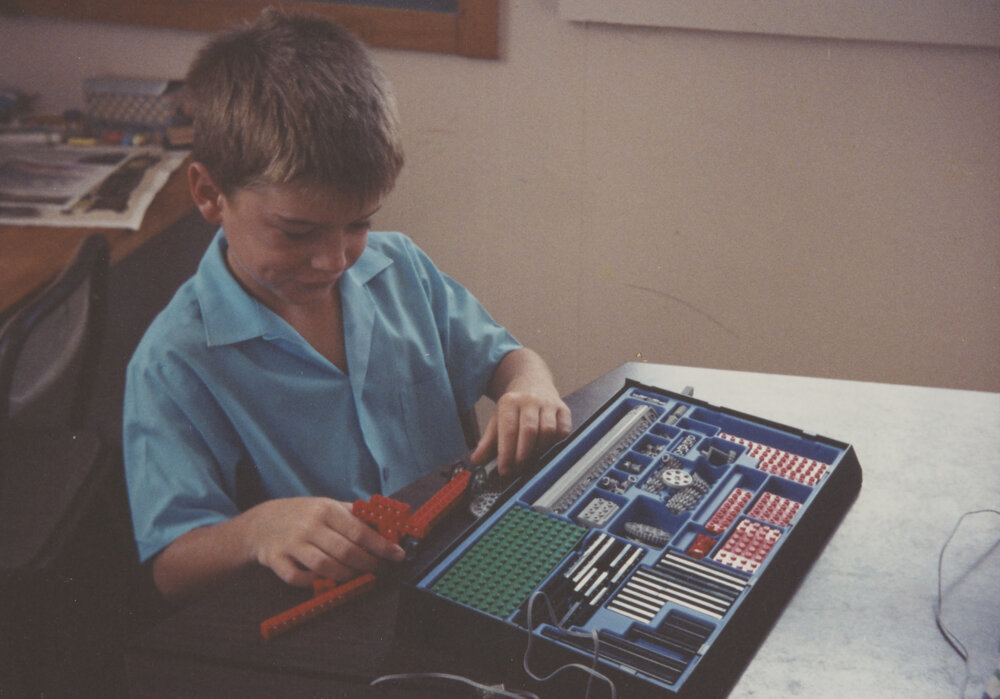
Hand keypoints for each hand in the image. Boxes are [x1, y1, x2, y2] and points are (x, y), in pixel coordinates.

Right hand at [247, 497, 405, 586]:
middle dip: (367, 563)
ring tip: (356, 575)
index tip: (397, 554)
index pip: (359, 531)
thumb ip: (355, 516)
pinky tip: (325, 579)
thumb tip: (387, 528)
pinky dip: (313, 582)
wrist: (262, 522)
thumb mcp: (329, 506)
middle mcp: (309, 526)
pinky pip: (297, 578)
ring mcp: (291, 544)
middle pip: (345, 551)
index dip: (381, 545)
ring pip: (324, 566)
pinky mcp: (276, 560)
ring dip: (345, 575)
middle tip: (378, 568)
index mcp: (326, 509)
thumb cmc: (304, 515)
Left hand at [470, 388, 571, 475]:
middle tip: (518, 469)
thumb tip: (476, 460)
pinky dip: (556, 443)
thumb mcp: (497, 419)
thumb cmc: (514, 408)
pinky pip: (563, 431)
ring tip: (532, 459)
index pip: (508, 430)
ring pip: (548, 431)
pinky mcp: (564, 409)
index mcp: (510, 401)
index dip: (507, 453)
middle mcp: (530, 400)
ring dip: (540, 450)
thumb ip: (487, 442)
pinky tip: (547, 448)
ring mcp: (549, 403)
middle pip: (529, 430)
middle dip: (523, 454)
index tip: (504, 470)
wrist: (532, 382)